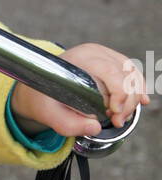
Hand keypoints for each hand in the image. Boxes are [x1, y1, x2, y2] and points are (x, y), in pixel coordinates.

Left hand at [11, 43, 150, 136]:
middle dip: (127, 101)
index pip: (110, 71)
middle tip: (117, 122)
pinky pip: (132, 73)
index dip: (120, 93)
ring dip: (133, 98)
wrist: (38, 88)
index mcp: (78, 59)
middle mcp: (94, 52)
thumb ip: (68, 124)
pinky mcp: (111, 61)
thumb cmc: (43, 99)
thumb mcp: (48, 114)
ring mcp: (105, 54)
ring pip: (132, 74)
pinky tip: (140, 101)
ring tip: (121, 117)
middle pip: (124, 74)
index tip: (115, 114)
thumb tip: (95, 127)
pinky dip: (137, 89)